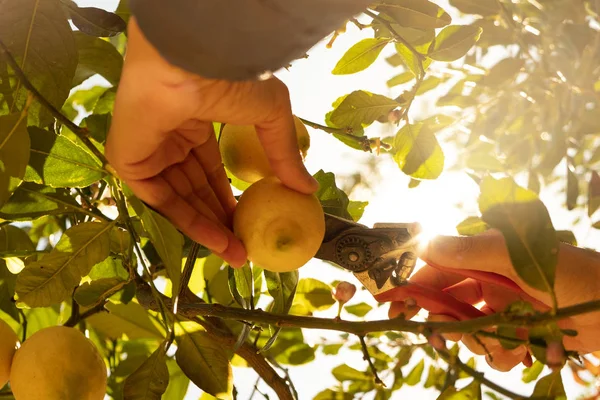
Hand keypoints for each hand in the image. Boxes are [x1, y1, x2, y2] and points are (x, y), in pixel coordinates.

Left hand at [105, 18, 317, 266]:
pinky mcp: (128, 161)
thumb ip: (284, 155)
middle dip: (220, 218)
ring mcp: (147, 148)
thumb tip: (309, 188)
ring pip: (179, 198)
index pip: (208, 167)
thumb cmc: (229, 77)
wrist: (190, 63)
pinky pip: (161, 201)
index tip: (249, 220)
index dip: (228, 196)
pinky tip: (219, 243)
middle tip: (244, 246)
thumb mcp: (270, 117)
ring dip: (208, 228)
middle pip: (194, 187)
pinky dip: (190, 224)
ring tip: (237, 254)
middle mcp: (168, 136)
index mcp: (194, 118)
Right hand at [376, 230, 599, 370]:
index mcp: (485, 261)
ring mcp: (506, 312)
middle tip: (440, 339)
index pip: (437, 272)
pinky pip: (498, 352)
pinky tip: (528, 352)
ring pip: (471, 334)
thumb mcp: (518, 257)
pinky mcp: (523, 335)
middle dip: (444, 324)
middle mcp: (491, 285)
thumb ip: (469, 251)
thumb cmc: (573, 273)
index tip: (392, 307)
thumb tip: (424, 244)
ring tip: (507, 343)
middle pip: (448, 307)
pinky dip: (508, 356)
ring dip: (482, 343)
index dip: (412, 288)